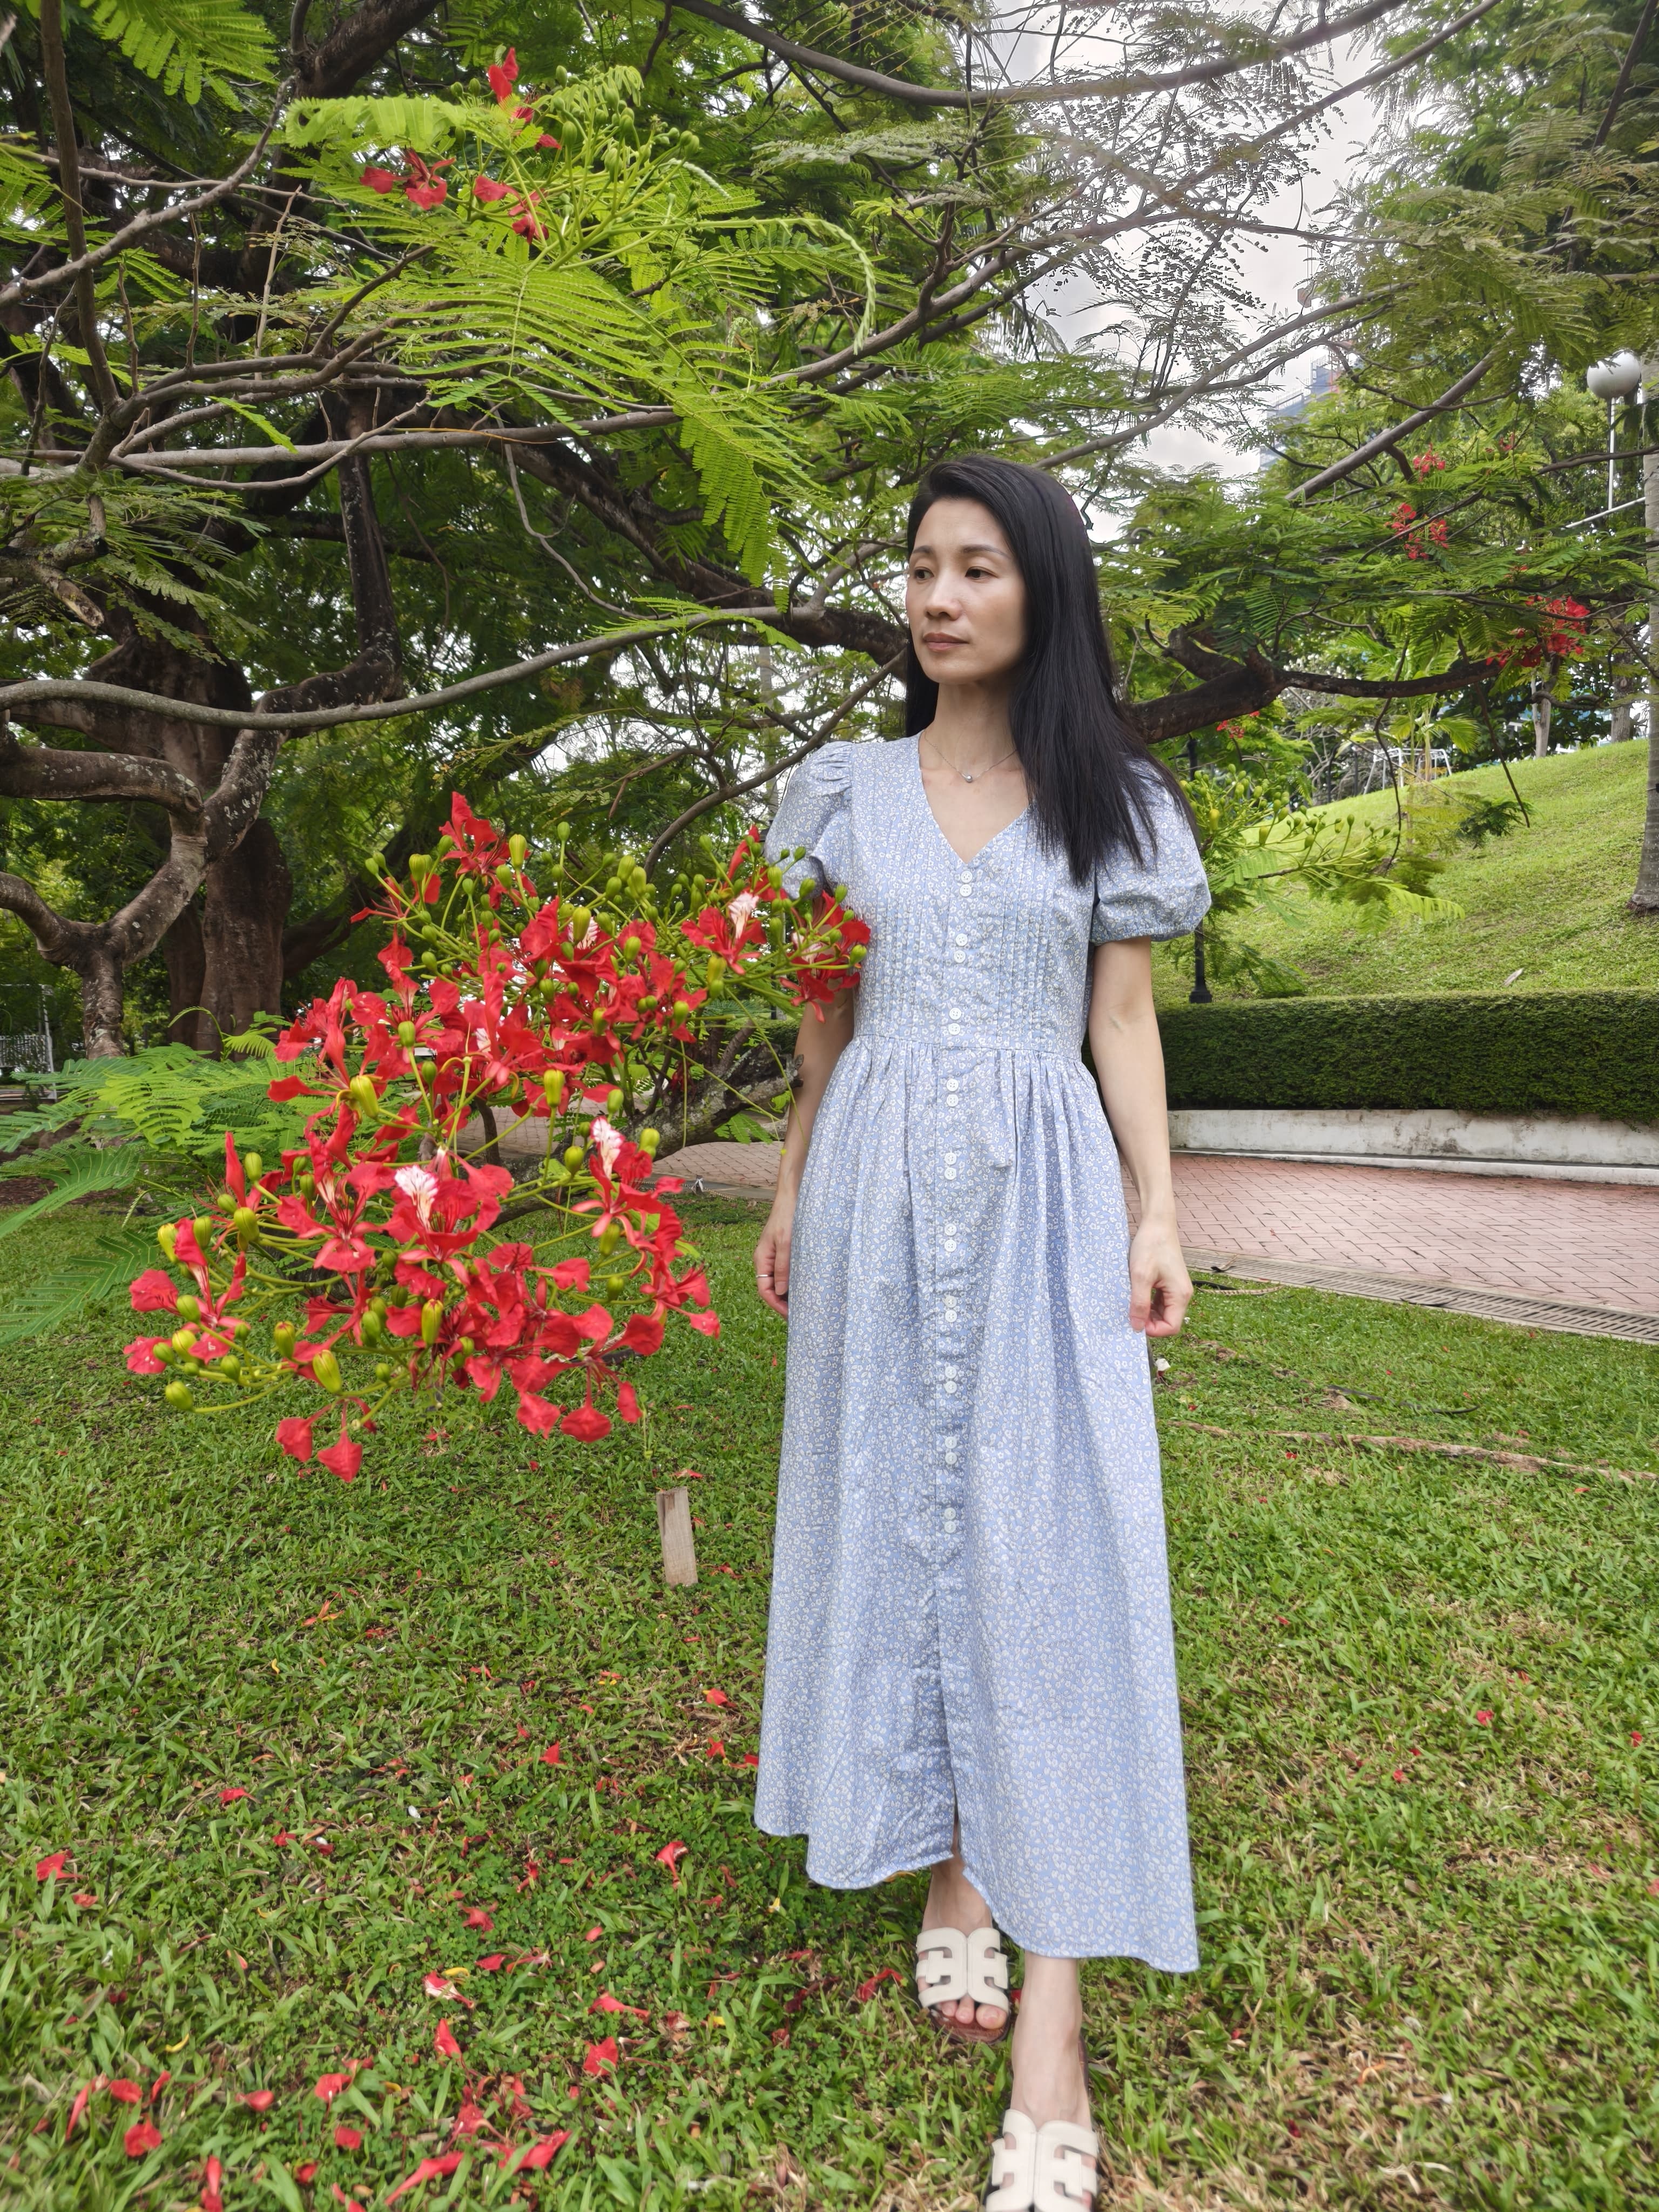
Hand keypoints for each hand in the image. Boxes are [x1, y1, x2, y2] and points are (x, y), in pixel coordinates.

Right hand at [755, 1194, 794, 1317]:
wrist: (792, 1197)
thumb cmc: (788, 1218)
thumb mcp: (786, 1243)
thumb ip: (783, 1267)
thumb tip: (780, 1291)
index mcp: (761, 1259)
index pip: (765, 1290)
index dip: (776, 1305)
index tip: (791, 1315)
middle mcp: (765, 1260)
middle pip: (771, 1288)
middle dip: (783, 1302)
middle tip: (800, 1314)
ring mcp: (774, 1256)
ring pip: (779, 1281)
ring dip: (789, 1293)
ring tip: (804, 1304)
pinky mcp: (784, 1252)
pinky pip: (786, 1272)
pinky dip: (793, 1282)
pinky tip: (805, 1287)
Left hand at [1127, 1217, 1191, 1337]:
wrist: (1157, 1223)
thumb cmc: (1150, 1245)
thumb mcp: (1140, 1276)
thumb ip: (1139, 1303)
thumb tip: (1136, 1328)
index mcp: (1180, 1295)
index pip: (1171, 1327)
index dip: (1153, 1330)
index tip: (1134, 1321)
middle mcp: (1182, 1294)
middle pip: (1167, 1322)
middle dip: (1149, 1322)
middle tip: (1129, 1312)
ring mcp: (1176, 1288)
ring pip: (1162, 1312)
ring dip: (1147, 1312)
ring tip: (1131, 1302)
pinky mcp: (1169, 1283)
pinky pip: (1160, 1301)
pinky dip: (1148, 1303)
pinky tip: (1135, 1295)